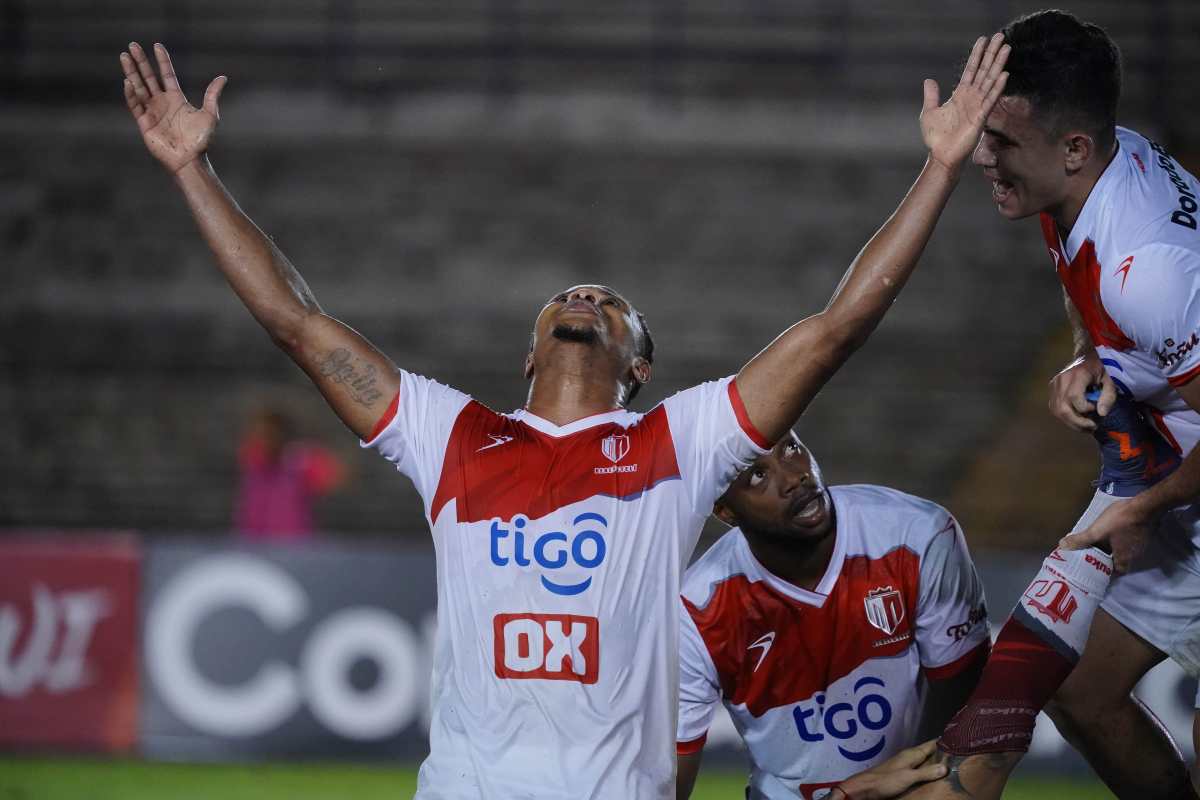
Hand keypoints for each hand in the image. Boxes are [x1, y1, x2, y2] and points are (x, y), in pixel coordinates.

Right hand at [120, 42, 226, 173]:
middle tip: (133, 45)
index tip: (157, 45)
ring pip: (139, 87)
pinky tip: (128, 81)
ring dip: (131, 72)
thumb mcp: (210, 115)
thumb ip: (212, 95)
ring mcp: (152, 111)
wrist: (190, 160)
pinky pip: (135, 105)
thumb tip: (223, 77)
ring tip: (124, 56)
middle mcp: (162, 102)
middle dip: (141, 61)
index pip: (167, 74)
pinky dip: (131, 93)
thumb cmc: (201, 140)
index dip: (162, 61)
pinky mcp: (144, 122)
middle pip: (149, 77)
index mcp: (176, 98)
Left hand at [833, 740, 948, 799]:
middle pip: (929, 752)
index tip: (958, 740)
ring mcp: (905, 765)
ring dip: (934, 761)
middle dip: (942, 752)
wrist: (865, 788)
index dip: (944, 742)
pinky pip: (919, 768)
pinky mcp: (901, 773)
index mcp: (911, 754)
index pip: (931, 744)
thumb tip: (946, 766)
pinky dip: (927, 769)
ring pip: (924, 760)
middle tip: (958, 754)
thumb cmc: (885, 780)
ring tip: (949, 764)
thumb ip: (926, 772)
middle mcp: (909, 757)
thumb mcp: (908, 777)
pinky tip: (932, 775)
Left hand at [920, 33, 1009, 173]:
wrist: (941, 156)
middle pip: (984, 70)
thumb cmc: (936, 137)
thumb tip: (929, 80)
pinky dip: (997, 87)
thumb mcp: (929, 112)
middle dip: (992, 53)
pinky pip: (990, 100)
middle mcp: (971, 98)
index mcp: (960, 95)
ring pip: (989, 81)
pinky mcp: (980, 117)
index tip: (984, 40)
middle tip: (1000, 36)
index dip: (977, 55)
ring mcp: (977, 106)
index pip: (971, 70)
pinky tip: (1003, 74)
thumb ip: (931, 96)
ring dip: (998, 65)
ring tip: (1006, 48)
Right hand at [1049, 353, 1116, 431]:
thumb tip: (1101, 414)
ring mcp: (1054, 385)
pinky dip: (1065, 417)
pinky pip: (1055, 408)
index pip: (1074, 397)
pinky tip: (1076, 419)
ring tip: (1085, 426)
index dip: (1085, 408)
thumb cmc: (1099, 369)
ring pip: (1057, 411)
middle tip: (1092, 427)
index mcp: (1077, 374)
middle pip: (1063, 408)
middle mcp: (1062, 380)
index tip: (1096, 409)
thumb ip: (1108, 396)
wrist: (1085, 356)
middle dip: (1077, 422)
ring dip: (1071, 422)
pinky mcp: (1051, 390)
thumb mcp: (1110, 380)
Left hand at [1059, 498, 1152, 572]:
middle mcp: (1134, 555)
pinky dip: (1120, 541)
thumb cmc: (1119, 522)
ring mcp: (1140, 544)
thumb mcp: (1096, 531)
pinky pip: (1129, 541)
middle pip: (1120, 562)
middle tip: (1095, 557)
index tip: (1096, 570)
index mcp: (1124, 558)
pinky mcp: (1142, 533)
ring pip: (1125, 551)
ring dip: (1114, 549)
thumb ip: (1080, 540)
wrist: (1144, 506)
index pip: (1117, 572)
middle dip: (1108, 560)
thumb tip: (1062, 546)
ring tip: (1101, 546)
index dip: (1107, 572)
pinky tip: (1113, 534)